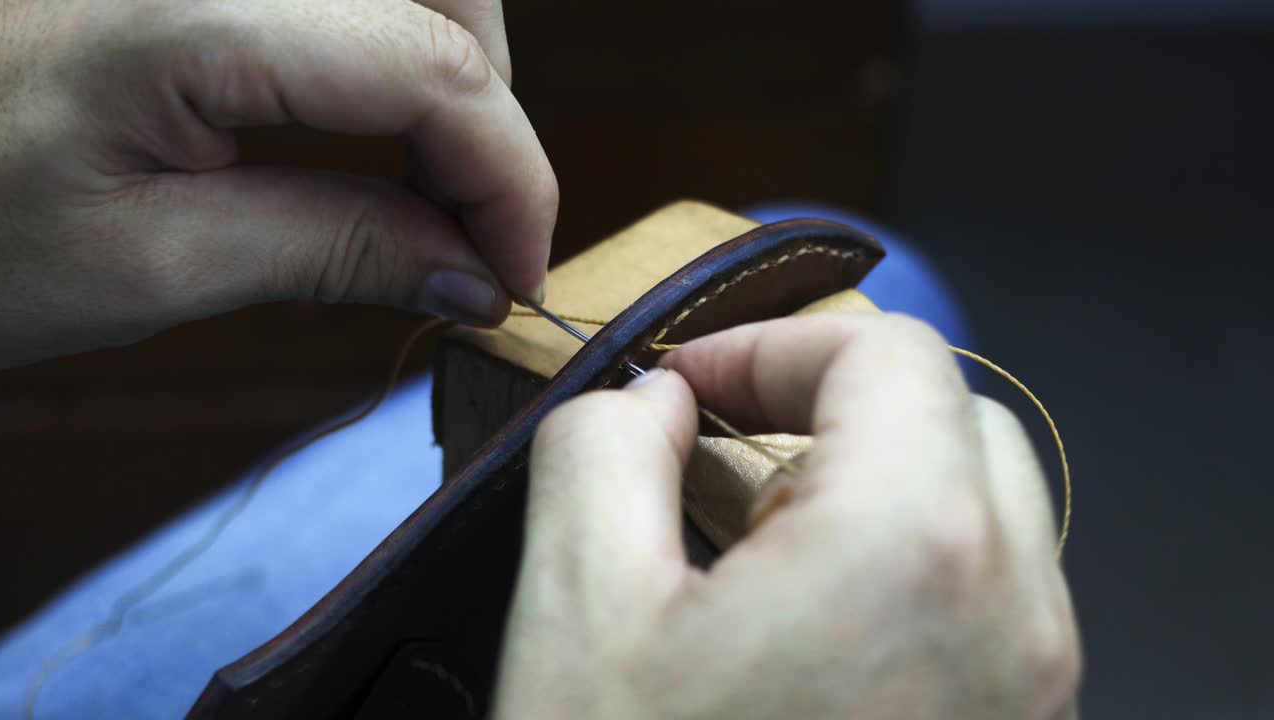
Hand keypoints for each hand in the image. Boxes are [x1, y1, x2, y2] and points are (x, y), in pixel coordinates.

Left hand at [0, 0, 555, 367]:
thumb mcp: (155, 265)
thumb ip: (337, 252)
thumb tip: (477, 274)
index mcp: (191, 10)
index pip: (434, 66)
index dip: (510, 175)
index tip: (518, 273)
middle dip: (491, 112)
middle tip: (472, 227)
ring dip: (453, 73)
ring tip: (425, 184)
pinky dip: (396, 49)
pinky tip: (371, 126)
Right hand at [498, 314, 1079, 718]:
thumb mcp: (574, 605)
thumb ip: (603, 445)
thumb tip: (651, 400)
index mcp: (915, 548)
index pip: (883, 353)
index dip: (767, 344)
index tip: (683, 392)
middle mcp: (1015, 616)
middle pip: (949, 417)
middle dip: (827, 408)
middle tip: (716, 455)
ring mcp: (1034, 693)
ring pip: (978, 507)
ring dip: (867, 486)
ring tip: (749, 547)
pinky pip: (984, 599)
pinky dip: (901, 568)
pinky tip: (802, 630)